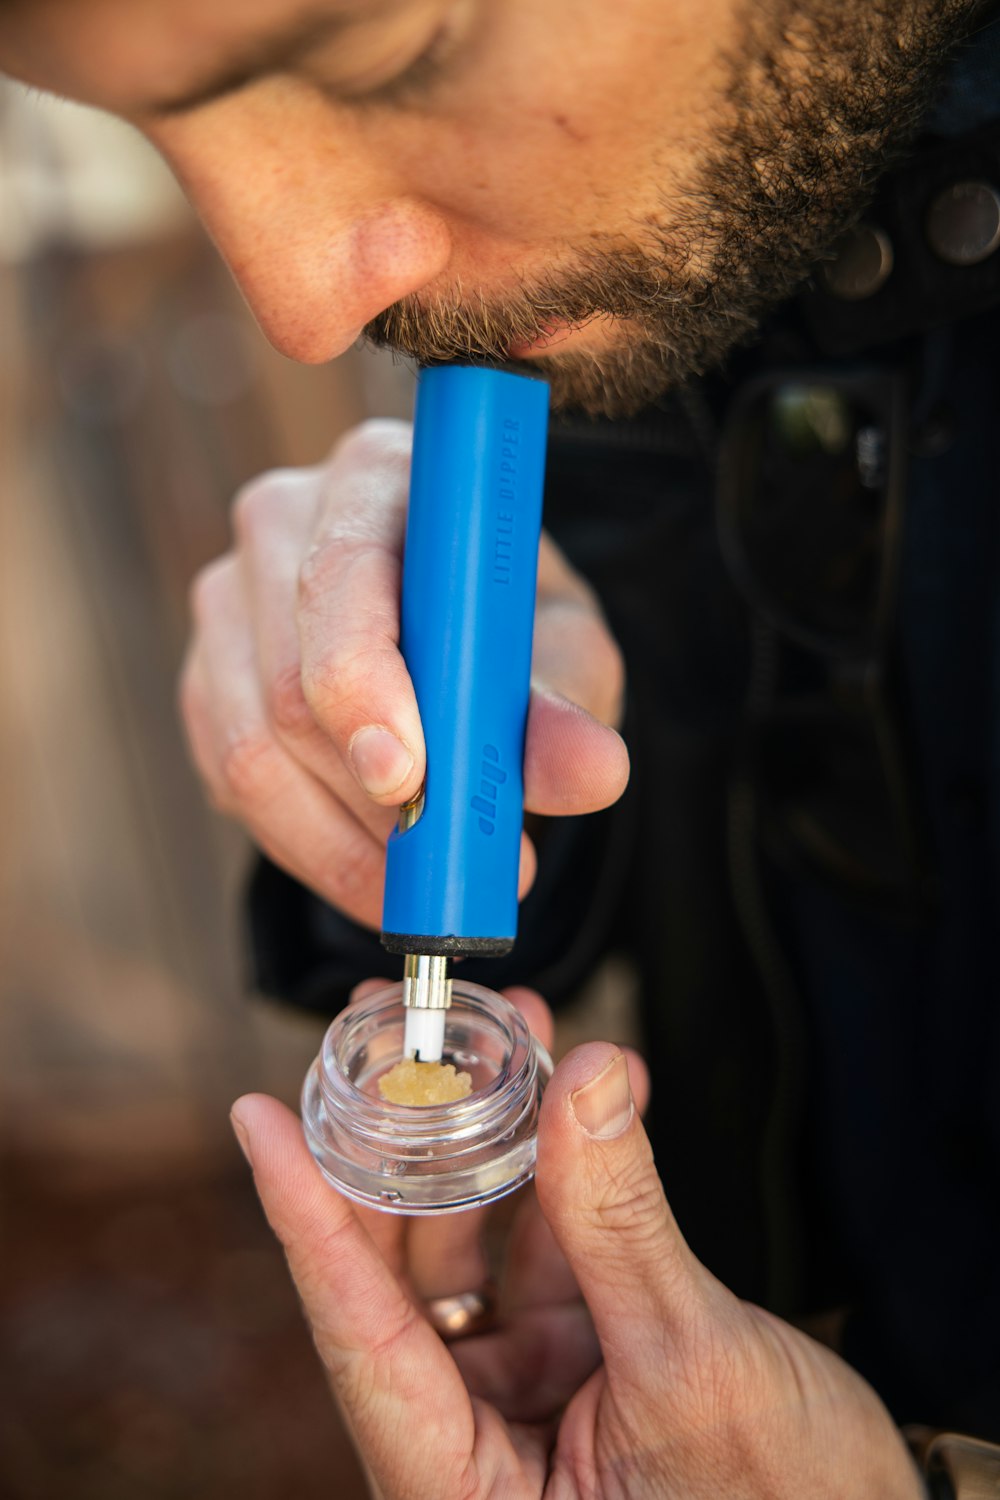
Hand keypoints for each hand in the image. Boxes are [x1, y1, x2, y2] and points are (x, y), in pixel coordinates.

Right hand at [180, 420, 628, 927]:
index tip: (410, 779)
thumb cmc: (513, 631)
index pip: (342, 575)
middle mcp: (281, 522)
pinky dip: (312, 849)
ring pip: (250, 751)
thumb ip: (567, 710)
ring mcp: (228, 601)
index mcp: (377, 477)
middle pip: (288, 681)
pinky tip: (378, 871)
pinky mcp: (206, 680)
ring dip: (344, 840)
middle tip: (450, 862)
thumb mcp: (565, 658)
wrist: (465, 646)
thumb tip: (593, 772)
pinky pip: (234, 787)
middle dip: (368, 794)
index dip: (365, 684)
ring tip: (431, 880)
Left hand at [231, 990, 922, 1499]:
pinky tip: (570, 1087)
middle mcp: (471, 1443)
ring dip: (485, 1134)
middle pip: (398, 1275)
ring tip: (496, 1032)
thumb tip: (583, 1078)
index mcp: (460, 1489)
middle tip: (391, 1031)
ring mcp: (520, 1394)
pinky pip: (540, 1246)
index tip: (260, 1116)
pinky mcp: (569, 1358)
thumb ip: (619, 1219)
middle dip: (397, 1142)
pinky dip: (555, 1167)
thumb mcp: (690, 1362)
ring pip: (470, 1244)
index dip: (307, 1216)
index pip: (357, 1336)